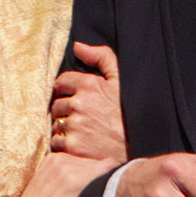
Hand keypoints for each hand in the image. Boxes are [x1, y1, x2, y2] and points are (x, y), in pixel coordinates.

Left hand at [51, 42, 126, 161]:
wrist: (139, 150)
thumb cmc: (130, 114)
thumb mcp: (121, 81)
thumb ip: (102, 57)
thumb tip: (78, 46)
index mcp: (90, 85)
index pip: (61, 82)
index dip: (65, 90)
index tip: (72, 99)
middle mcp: (80, 104)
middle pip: (56, 105)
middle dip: (65, 110)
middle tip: (80, 119)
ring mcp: (76, 126)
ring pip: (55, 123)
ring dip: (63, 128)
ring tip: (82, 133)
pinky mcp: (73, 146)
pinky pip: (55, 142)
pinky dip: (63, 144)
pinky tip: (79, 145)